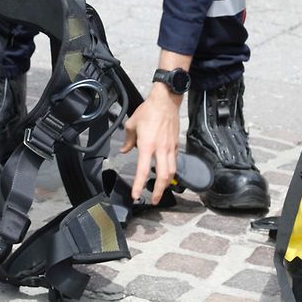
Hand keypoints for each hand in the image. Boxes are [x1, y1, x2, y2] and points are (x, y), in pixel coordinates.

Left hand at [120, 84, 181, 202]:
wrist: (165, 100)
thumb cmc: (148, 111)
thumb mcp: (132, 124)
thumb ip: (128, 140)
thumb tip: (125, 151)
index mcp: (147, 145)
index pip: (143, 170)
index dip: (139, 184)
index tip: (135, 194)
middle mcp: (160, 149)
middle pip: (163, 176)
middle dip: (159, 191)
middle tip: (154, 200)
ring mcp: (170, 147)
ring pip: (172, 171)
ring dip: (167, 184)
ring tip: (161, 190)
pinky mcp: (176, 144)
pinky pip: (174, 161)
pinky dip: (171, 170)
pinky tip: (167, 174)